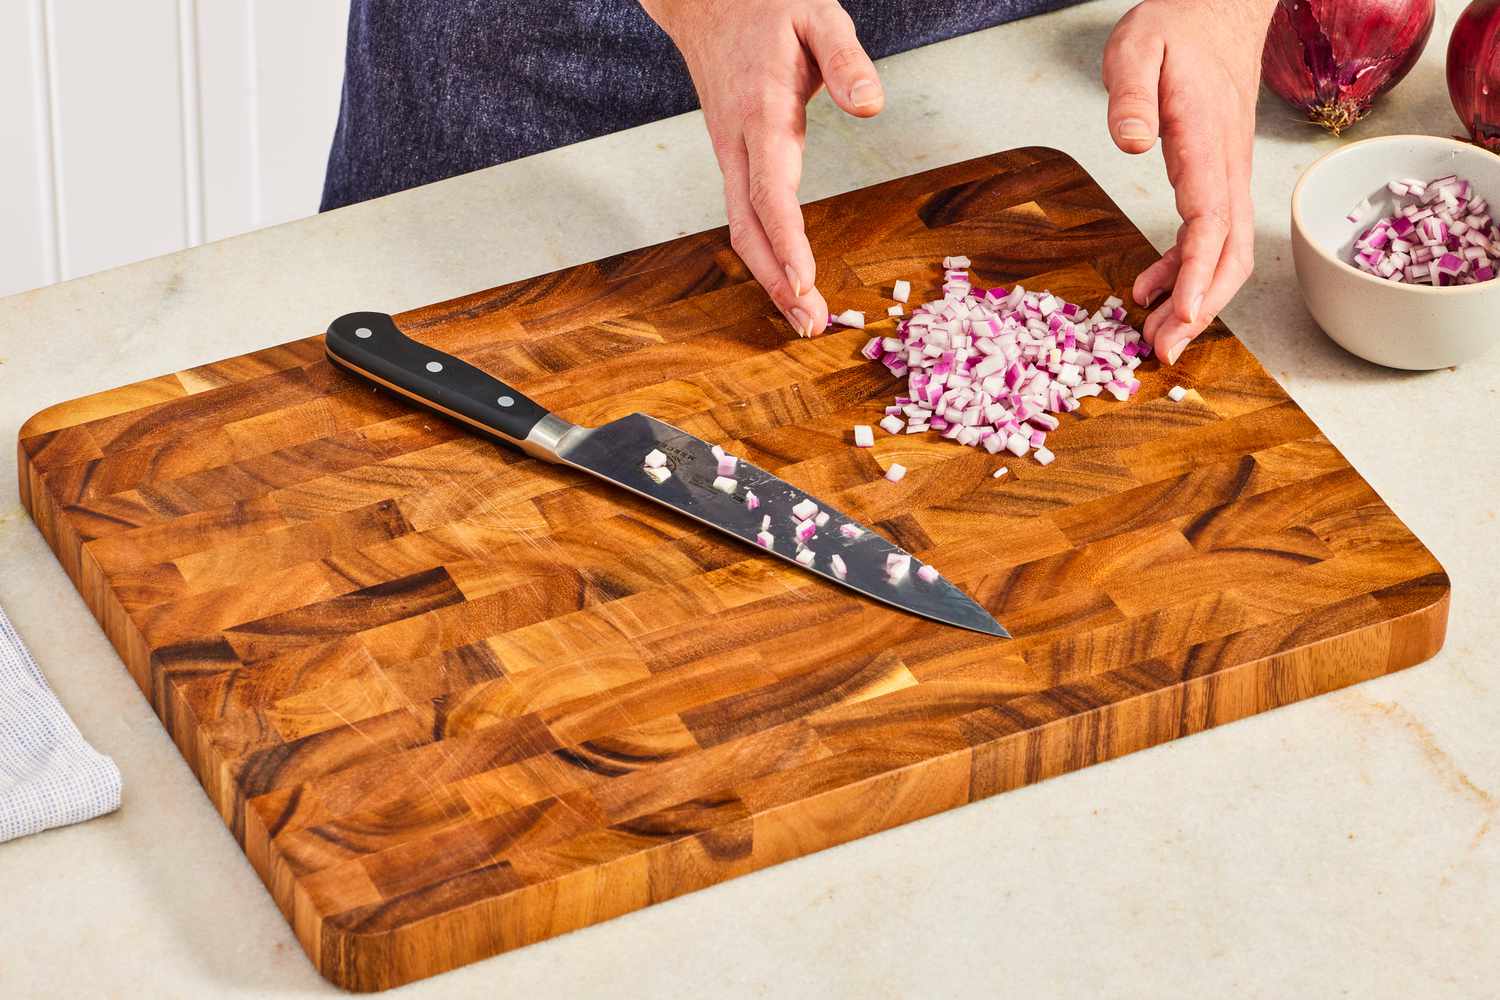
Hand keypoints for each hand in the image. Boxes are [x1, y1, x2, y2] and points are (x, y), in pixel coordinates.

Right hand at [641, 0, 883, 337]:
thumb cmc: (765, 4)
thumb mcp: (815, 12)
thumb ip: (845, 58)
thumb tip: (870, 107)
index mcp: (760, 111)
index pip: (770, 188)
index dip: (786, 239)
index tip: (804, 280)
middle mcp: (736, 143)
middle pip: (748, 226)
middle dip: (776, 279)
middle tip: (809, 322)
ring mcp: (729, 154)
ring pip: (741, 228)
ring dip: (769, 276)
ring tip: (802, 317)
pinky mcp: (732, 158)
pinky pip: (743, 215)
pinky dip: (763, 255)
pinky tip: (785, 280)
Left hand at [1102, 0, 1273, 363]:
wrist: (1217, 9)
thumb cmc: (1176, 27)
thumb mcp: (1137, 46)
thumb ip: (1130, 93)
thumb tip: (1130, 142)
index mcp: (1206, 141)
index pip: (1210, 219)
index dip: (1198, 273)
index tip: (1183, 315)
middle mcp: (1226, 167)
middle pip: (1229, 253)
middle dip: (1202, 308)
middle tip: (1163, 353)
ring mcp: (1226, 176)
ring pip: (1225, 254)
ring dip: (1194, 302)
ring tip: (1155, 340)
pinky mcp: (1216, 180)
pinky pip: (1209, 239)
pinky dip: (1184, 274)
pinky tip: (1151, 292)